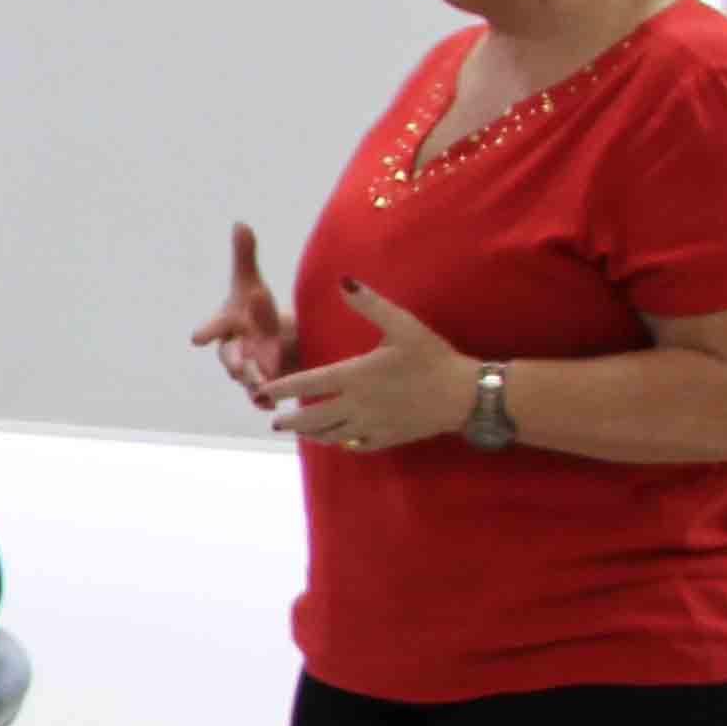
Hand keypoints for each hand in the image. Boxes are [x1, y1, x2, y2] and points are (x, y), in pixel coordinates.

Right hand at [191, 221, 293, 406]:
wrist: (271, 340)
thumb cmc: (255, 310)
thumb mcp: (251, 284)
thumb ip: (244, 256)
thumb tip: (240, 222)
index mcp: (227, 325)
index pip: (214, 328)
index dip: (207, 332)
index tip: (198, 339)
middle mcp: (233, 350)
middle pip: (230, 358)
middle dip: (235, 363)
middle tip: (243, 368)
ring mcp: (247, 370)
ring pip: (245, 379)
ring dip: (253, 383)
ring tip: (264, 386)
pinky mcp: (263, 384)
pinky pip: (259, 396)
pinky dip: (263, 401)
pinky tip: (271, 404)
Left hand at [263, 278, 477, 452]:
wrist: (465, 395)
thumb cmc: (434, 357)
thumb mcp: (403, 325)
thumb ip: (370, 304)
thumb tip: (343, 280)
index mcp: (356, 376)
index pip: (306, 384)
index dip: (280, 389)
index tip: (261, 392)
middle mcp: (357, 405)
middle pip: (311, 418)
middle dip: (290, 420)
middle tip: (275, 420)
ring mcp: (370, 426)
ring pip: (330, 435)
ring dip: (311, 433)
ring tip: (299, 429)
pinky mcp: (386, 439)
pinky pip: (355, 445)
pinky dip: (341, 443)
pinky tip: (336, 439)